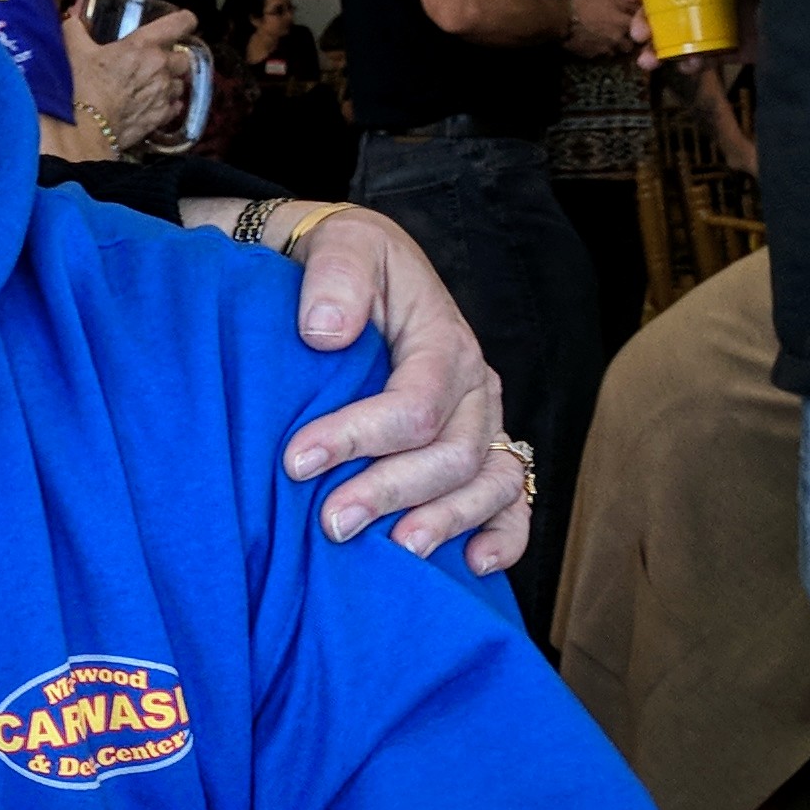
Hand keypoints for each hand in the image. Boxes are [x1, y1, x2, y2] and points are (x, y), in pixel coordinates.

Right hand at [67, 4, 197, 154]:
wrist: (84, 129)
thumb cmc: (80, 87)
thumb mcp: (74, 50)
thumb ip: (76, 28)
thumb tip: (74, 17)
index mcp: (143, 45)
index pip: (180, 23)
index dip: (184, 21)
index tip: (181, 23)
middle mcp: (160, 67)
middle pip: (184, 57)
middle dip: (173, 58)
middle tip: (156, 61)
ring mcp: (163, 94)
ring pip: (181, 84)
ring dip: (171, 83)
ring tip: (152, 86)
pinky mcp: (161, 117)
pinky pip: (175, 107)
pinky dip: (167, 105)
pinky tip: (152, 105)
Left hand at [276, 204, 531, 573]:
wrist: (354, 270)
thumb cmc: (344, 263)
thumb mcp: (339, 244)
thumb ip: (335, 278)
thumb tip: (324, 334)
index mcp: (444, 339)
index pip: (416, 403)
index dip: (360, 437)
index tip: (297, 460)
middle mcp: (476, 386)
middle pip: (452, 454)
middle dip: (391, 492)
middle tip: (330, 523)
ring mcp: (483, 422)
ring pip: (489, 483)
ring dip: (444, 522)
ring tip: (396, 552)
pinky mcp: (480, 450)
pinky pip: (513, 499)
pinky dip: (504, 536)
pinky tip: (472, 564)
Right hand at [562, 0, 646, 61]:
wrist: (562, 21)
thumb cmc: (585, 5)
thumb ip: (627, 3)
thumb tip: (639, 7)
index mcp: (626, 23)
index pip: (644, 27)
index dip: (643, 25)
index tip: (641, 23)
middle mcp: (621, 39)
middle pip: (634, 43)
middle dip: (631, 38)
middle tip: (624, 31)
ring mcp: (609, 50)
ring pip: (621, 51)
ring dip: (618, 45)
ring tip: (609, 36)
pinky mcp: (597, 57)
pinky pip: (607, 55)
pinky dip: (605, 49)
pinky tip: (598, 41)